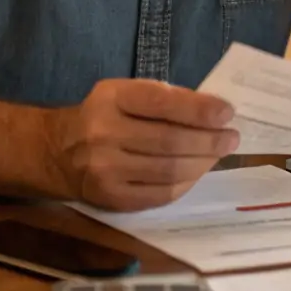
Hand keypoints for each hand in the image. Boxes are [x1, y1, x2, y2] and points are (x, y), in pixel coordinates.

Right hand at [46, 79, 239, 210]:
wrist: (58, 152)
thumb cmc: (105, 115)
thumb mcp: (126, 92)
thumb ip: (165, 98)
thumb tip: (214, 111)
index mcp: (111, 98)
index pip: (161, 102)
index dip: (198, 109)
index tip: (227, 113)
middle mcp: (104, 133)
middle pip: (170, 140)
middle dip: (209, 140)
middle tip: (231, 137)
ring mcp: (105, 170)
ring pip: (169, 170)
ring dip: (202, 162)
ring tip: (219, 153)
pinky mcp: (111, 198)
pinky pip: (161, 194)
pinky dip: (186, 182)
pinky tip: (198, 171)